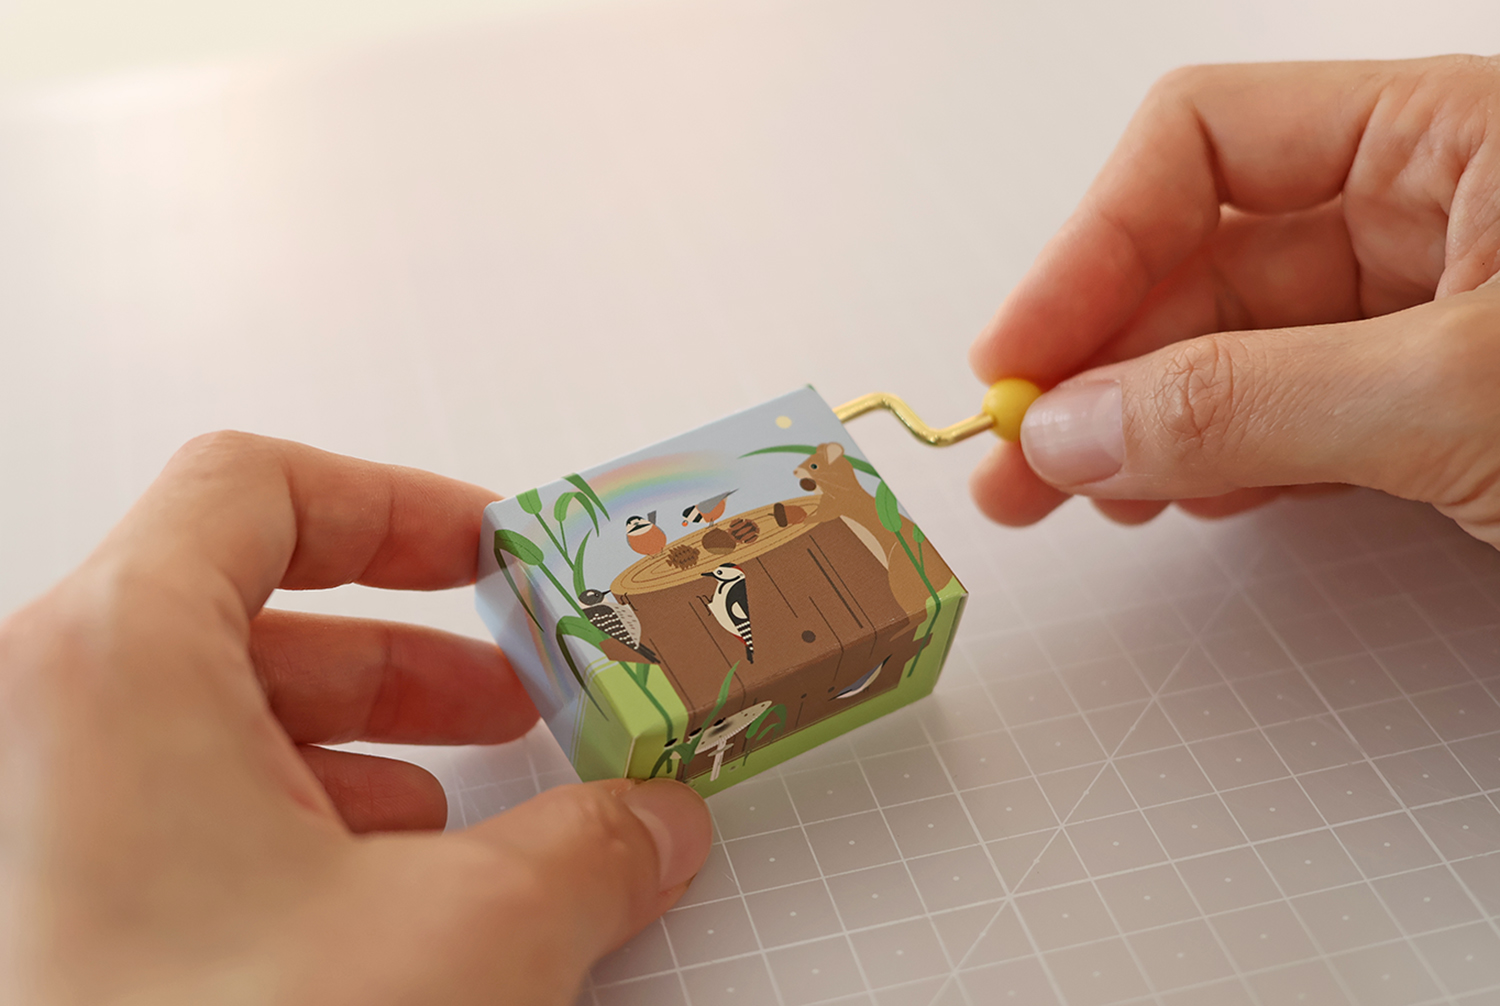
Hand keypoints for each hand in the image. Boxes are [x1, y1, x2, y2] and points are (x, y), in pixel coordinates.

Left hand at [0, 432, 711, 1005]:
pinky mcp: (47, 919)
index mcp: (111, 662)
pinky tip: (391, 907)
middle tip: (516, 696)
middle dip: (407, 657)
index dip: (396, 506)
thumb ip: (590, 854)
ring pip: (214, 725)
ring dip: (363, 752)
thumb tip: (656, 824)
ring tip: (471, 817)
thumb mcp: (463, 947)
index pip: (255, 488)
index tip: (493, 554)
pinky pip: (178, 821)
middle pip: (245, 608)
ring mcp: (32, 828)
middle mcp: (39, 726)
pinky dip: (298, 833)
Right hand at [969, 55, 1499, 547]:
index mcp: (1444, 139)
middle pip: (1198, 263)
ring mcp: (1432, 315)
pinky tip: (1172, 496)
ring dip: (1140, 427)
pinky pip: (1288, 419)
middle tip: (1014, 457)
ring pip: (1232, 353)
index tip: (1018, 358)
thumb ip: (1253, 404)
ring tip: (1078, 495)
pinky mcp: (1434, 409)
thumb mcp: (1459, 394)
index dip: (1089, 249)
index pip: (1202, 143)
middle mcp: (1427, 211)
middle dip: (1096, 365)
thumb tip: (1073, 428)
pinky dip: (1218, 463)